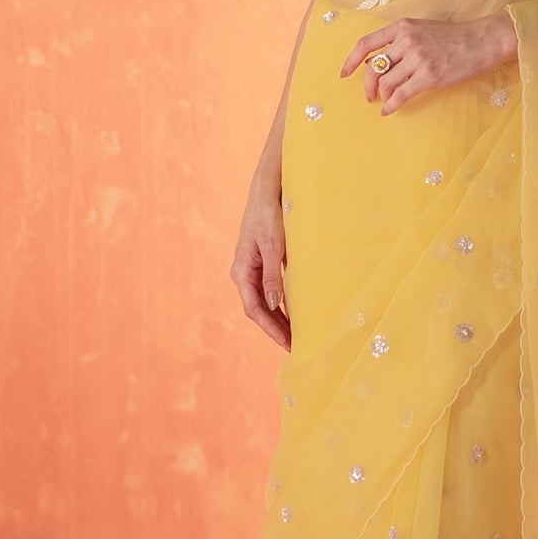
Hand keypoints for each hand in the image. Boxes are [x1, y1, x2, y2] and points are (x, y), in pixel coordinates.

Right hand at [230, 187, 290, 349]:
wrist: (267, 192)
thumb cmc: (269, 216)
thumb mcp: (274, 246)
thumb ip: (273, 275)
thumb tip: (273, 303)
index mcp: (242, 271)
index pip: (254, 309)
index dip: (270, 329)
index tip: (286, 343)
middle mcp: (244, 273)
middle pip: (258, 310)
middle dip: (275, 329)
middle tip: (295, 346)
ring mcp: (252, 270)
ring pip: (264, 302)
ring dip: (278, 319)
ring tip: (295, 335)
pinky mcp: (262, 264)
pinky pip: (270, 291)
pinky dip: (280, 304)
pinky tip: (293, 313)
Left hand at [339, 11, 517, 115]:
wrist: (481, 40)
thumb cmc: (452, 37)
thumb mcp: (421, 29)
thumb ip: (399, 41)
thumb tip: (376, 62)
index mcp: (402, 27)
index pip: (366, 43)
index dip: (351, 61)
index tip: (345, 73)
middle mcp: (406, 41)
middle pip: (373, 67)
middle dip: (366, 85)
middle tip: (368, 96)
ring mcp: (417, 59)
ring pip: (386, 83)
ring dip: (380, 96)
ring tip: (382, 102)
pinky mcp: (429, 76)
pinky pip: (401, 95)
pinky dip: (391, 105)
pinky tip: (390, 110)